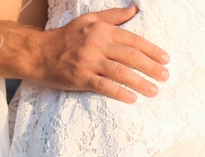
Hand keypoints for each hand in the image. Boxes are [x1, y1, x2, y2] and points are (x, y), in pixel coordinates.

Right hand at [26, 6, 169, 102]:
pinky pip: (103, 86)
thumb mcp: (88, 20)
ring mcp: (88, 61)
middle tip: (166, 76)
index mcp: (101, 30)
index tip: (165, 59)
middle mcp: (96, 44)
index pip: (132, 39)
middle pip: (130, 56)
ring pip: (120, 72)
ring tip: (154, 91)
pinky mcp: (80, 78)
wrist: (38, 53)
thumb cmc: (66, 37)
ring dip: (140, 82)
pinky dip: (119, 93)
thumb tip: (134, 10)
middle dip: (151, 67)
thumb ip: (113, 16)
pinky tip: (132, 99)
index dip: (151, 50)